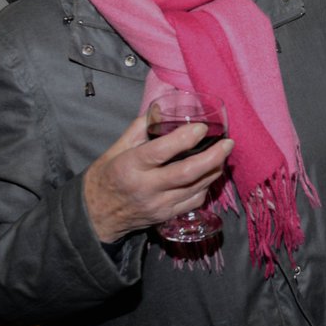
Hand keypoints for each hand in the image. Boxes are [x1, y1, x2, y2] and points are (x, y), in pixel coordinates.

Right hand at [83, 115, 233, 242]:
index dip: (185, 139)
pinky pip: (194, 201)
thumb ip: (140, 128)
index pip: (161, 152)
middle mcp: (146, 187)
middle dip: (212, 157)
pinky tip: (209, 174)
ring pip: (195, 188)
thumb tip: (160, 108)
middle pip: (186, 173)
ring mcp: (158, 205)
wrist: (97, 216)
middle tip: (228, 143)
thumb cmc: (106, 177)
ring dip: (214, 170)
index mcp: (130, 166)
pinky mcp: (167, 216)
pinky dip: (206, 186)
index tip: (202, 127)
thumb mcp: (116, 149)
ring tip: (223, 154)